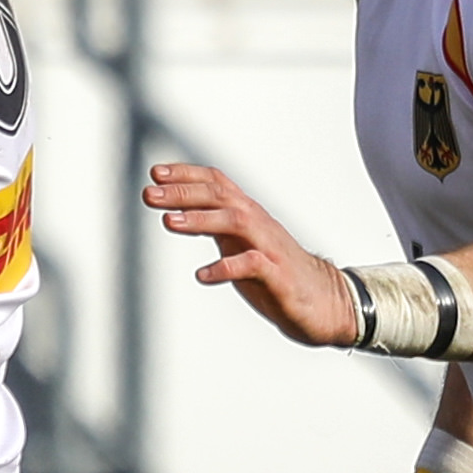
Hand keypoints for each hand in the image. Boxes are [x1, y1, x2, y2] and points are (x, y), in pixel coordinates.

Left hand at [146, 161, 355, 346]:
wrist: (323, 300)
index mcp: (247, 216)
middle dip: (183, 193)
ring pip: (238, 222)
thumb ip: (213, 224)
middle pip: (221, 198)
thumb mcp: (238, 243)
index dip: (187, 175)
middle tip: (149, 194)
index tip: (155, 172)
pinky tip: (203, 274)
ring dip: (202, 220)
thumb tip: (176, 210)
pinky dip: (227, 268)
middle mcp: (258, 225)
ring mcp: (269, 248)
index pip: (218, 184)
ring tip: (169, 222)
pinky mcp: (278, 276)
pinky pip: (253, 265)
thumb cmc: (274, 270)